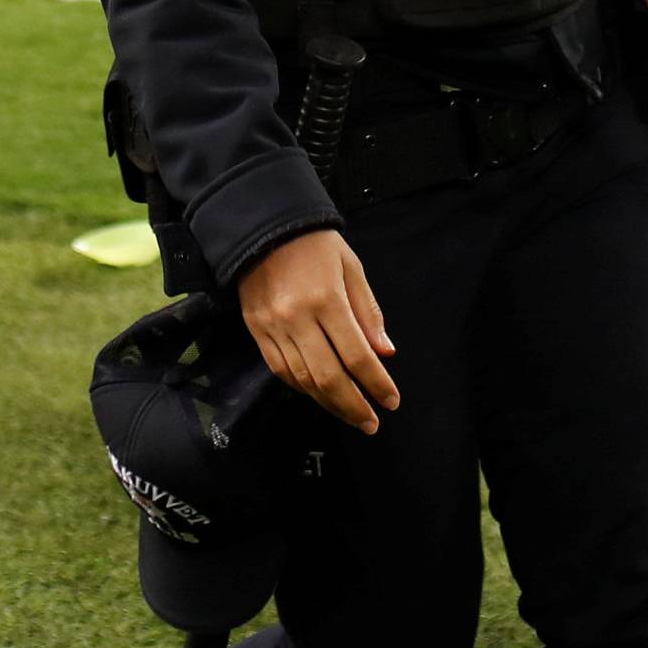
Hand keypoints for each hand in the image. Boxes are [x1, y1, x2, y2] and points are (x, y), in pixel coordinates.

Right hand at [238, 229, 398, 433]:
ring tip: (349, 414)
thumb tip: (385, 353)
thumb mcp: (350, 266)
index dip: (376, 383)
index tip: (391, 401)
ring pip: (303, 380)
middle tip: (371, 423)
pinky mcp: (257, 330)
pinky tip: (319, 394)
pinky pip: (280, 370)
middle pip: (328, 377)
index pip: (356, 355)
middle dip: (353, 406)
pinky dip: (302, 388)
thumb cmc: (314, 243)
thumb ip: (367, 311)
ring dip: (329, 403)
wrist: (265, 224)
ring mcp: (273, 327)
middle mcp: (297, 318)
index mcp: (326, 299)